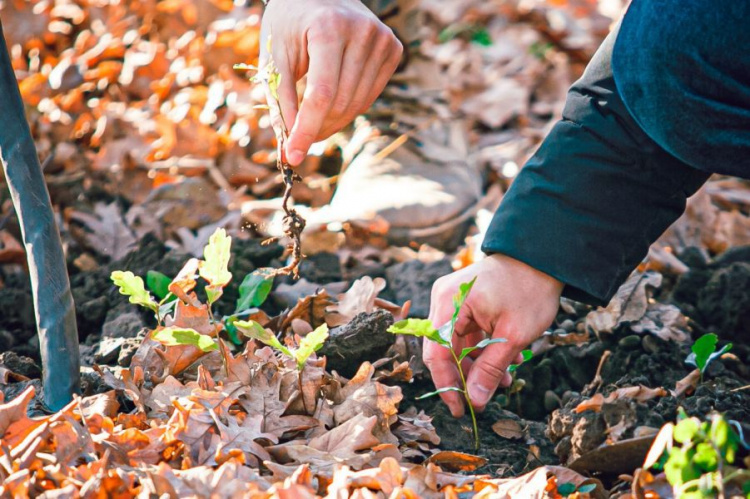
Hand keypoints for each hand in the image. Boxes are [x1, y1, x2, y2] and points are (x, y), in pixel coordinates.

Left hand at [260, 0, 402, 165]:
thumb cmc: (291, 22)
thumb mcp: (275, 54)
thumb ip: (281, 98)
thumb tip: (290, 144)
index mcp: (329, 28)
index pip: (321, 94)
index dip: (306, 130)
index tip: (293, 156)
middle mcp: (363, 32)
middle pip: (340, 103)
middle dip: (316, 129)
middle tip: (296, 142)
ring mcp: (383, 40)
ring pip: (357, 105)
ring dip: (331, 122)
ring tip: (311, 120)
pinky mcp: (393, 50)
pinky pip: (369, 96)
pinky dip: (348, 108)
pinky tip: (332, 101)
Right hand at [424, 254, 563, 416]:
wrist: (542, 257)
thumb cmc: (529, 289)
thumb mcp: (514, 334)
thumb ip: (491, 369)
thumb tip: (474, 401)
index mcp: (450, 303)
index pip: (437, 352)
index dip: (447, 385)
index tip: (459, 409)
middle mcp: (444, 300)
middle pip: (443, 350)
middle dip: (465, 377)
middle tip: (482, 400)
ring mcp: (452, 300)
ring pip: (456, 345)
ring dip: (478, 365)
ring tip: (505, 382)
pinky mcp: (464, 303)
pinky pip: (466, 334)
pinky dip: (483, 350)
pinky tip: (506, 364)